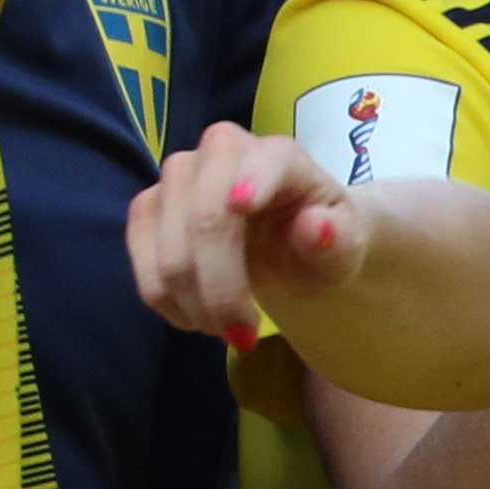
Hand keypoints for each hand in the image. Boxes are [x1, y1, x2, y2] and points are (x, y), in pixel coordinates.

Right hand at [124, 116, 366, 346]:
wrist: (291, 242)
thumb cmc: (321, 242)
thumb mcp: (345, 249)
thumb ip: (338, 240)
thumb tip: (317, 225)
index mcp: (279, 153)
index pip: (264, 162)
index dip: (251, 181)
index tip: (244, 205)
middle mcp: (220, 150)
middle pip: (205, 221)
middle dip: (222, 289)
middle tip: (245, 338)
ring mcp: (175, 176)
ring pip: (169, 251)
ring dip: (196, 305)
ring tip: (231, 331)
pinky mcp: (147, 209)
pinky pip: (144, 265)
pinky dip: (171, 304)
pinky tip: (202, 320)